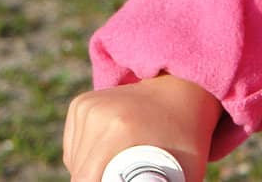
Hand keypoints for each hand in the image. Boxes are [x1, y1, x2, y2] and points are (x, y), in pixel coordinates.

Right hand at [63, 73, 221, 181]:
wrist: (182, 90)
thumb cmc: (189, 136)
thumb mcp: (188, 171)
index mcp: (119, 129)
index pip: (88, 179)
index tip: (122, 181)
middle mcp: (97, 113)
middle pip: (81, 173)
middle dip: (100, 181)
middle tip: (125, 176)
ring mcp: (87, 105)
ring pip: (75, 163)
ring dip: (91, 173)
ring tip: (120, 169)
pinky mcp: (81, 104)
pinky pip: (72, 149)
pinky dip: (84, 160)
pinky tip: (109, 155)